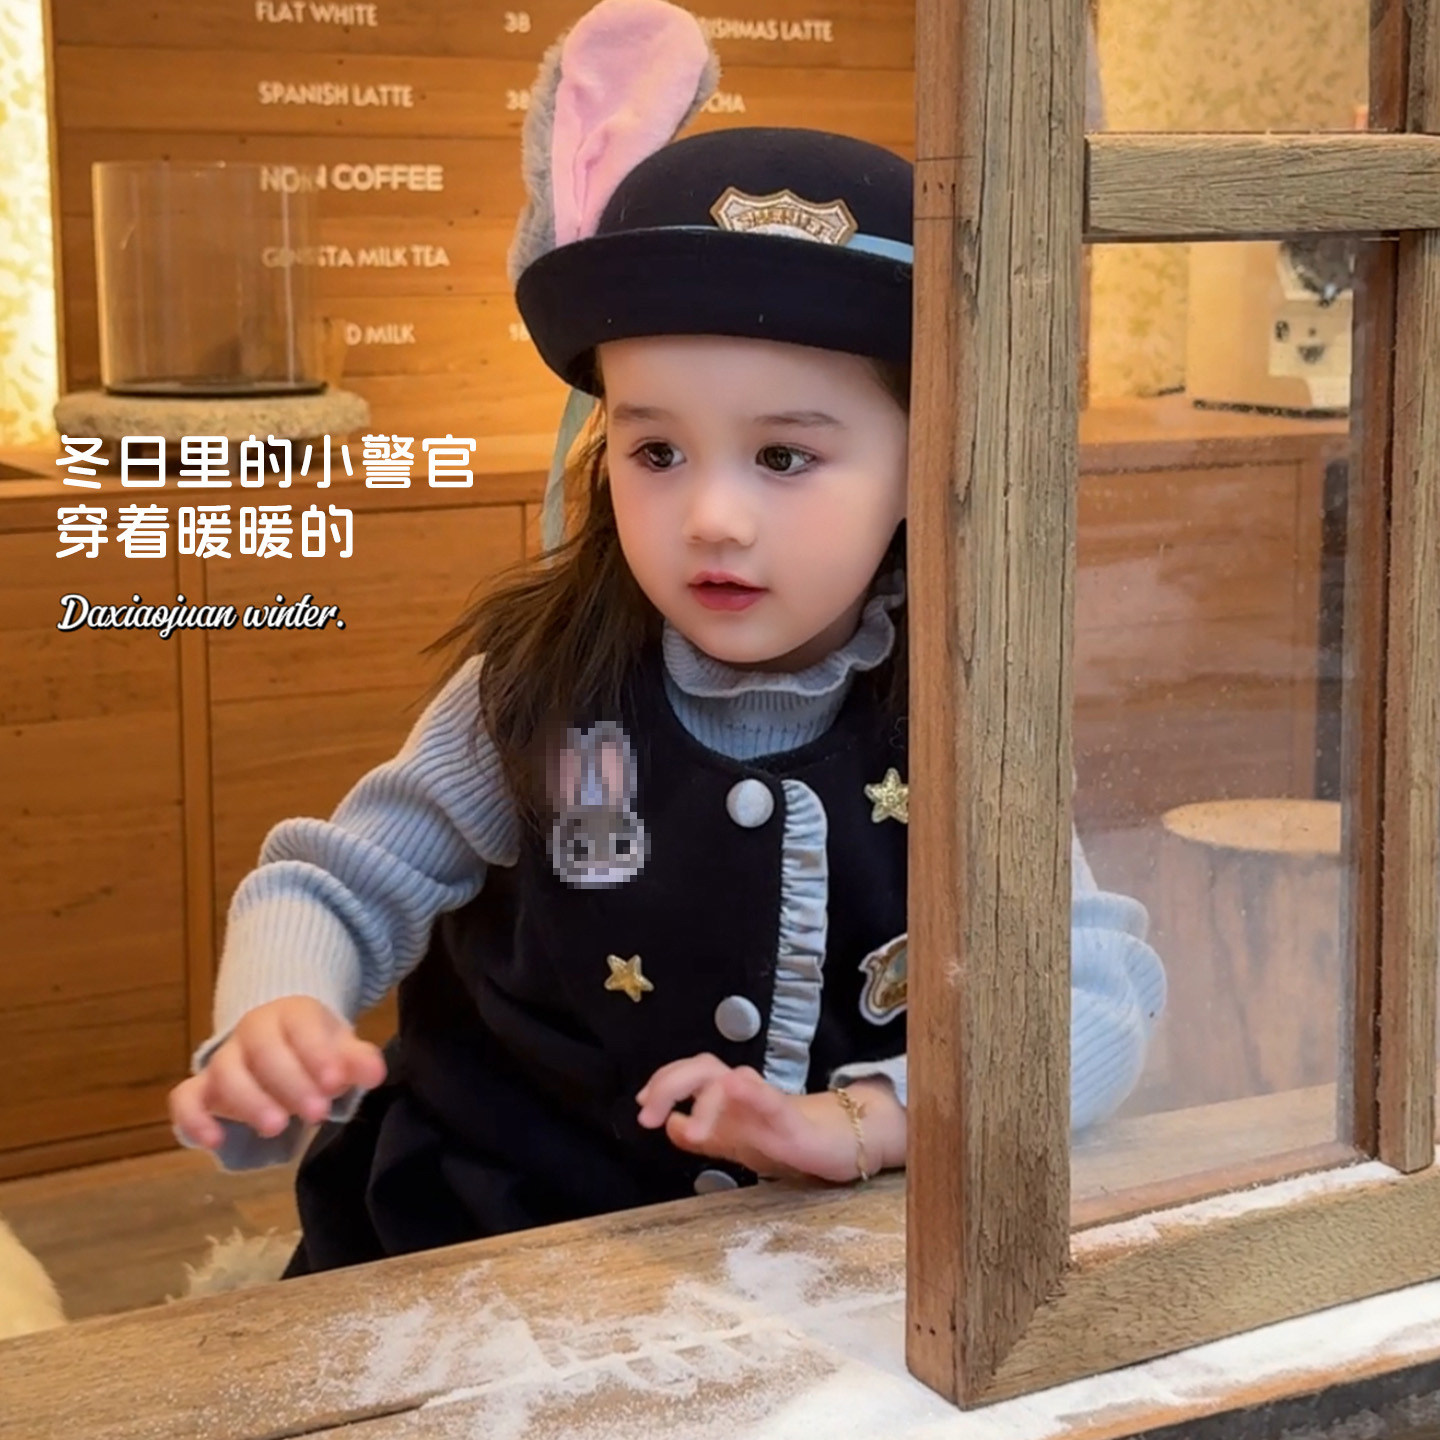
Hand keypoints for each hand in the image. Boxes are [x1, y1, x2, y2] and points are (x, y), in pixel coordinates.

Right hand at [169, 997, 386, 1150]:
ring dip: (250, 1101)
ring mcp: (225, 1059)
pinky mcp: (203, 1088)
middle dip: (290, 1082)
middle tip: (316, 1112)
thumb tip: (375, 1073)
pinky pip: (185, 1098)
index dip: (316, 1053)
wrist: (279, 1039)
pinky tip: (214, 1141)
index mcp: (291, 1014)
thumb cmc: (314, 1048)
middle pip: (263, 1050)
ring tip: (278, 1128)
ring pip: (225, 1071)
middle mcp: (252, 1032)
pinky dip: (193, 1118)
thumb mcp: (339, 1048)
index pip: (300, 1025)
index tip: (334, 1083)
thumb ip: (356, 1060)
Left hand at [636, 1053, 904, 1183]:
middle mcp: (743, 1091)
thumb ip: (701, 1133)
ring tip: (689, 1130)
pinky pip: (770, 1101)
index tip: (641, 1107)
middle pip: (702, 1068)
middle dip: (669, 1085)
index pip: (688, 1075)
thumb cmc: (783, 1138)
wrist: (838, 1141)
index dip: (661, 1084)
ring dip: (704, 1098)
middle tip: (648, 1115)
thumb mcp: (734, 1141)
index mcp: (727, 1096)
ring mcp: (767, 1102)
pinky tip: (736, 1090)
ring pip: (732, 1081)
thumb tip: (667, 1125)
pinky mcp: (792, 1120)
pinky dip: (751, 1093)